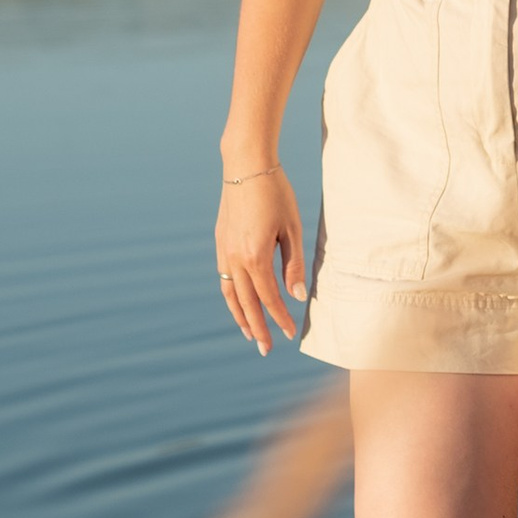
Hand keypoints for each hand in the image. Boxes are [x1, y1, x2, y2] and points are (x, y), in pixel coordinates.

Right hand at [216, 167, 304, 356]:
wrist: (246, 166)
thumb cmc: (276, 194)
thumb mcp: (292, 228)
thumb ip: (294, 264)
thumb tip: (298, 295)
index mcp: (255, 257)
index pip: (269, 297)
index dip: (281, 318)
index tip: (291, 333)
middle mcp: (234, 258)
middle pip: (247, 303)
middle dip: (258, 328)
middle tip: (267, 350)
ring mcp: (223, 251)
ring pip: (230, 294)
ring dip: (240, 317)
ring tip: (250, 335)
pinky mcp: (219, 242)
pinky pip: (223, 278)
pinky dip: (231, 297)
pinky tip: (239, 303)